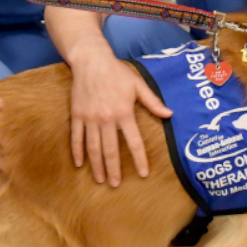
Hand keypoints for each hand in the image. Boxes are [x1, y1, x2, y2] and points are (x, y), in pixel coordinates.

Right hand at [69, 51, 171, 185]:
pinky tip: (79, 164)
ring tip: (100, 179)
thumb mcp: (138, 85)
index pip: (134, 141)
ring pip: (93, 147)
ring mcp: (90, 118)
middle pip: (110, 150)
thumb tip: (169, 114)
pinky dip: (77, 152)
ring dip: (96, 165)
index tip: (142, 173)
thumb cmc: (117, 72)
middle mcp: (107, 119)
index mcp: (124, 113)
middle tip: (115, 185)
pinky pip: (77, 137)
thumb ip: (153, 102)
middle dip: (114, 169)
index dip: (139, 158)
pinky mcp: (77, 115)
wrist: (91, 61)